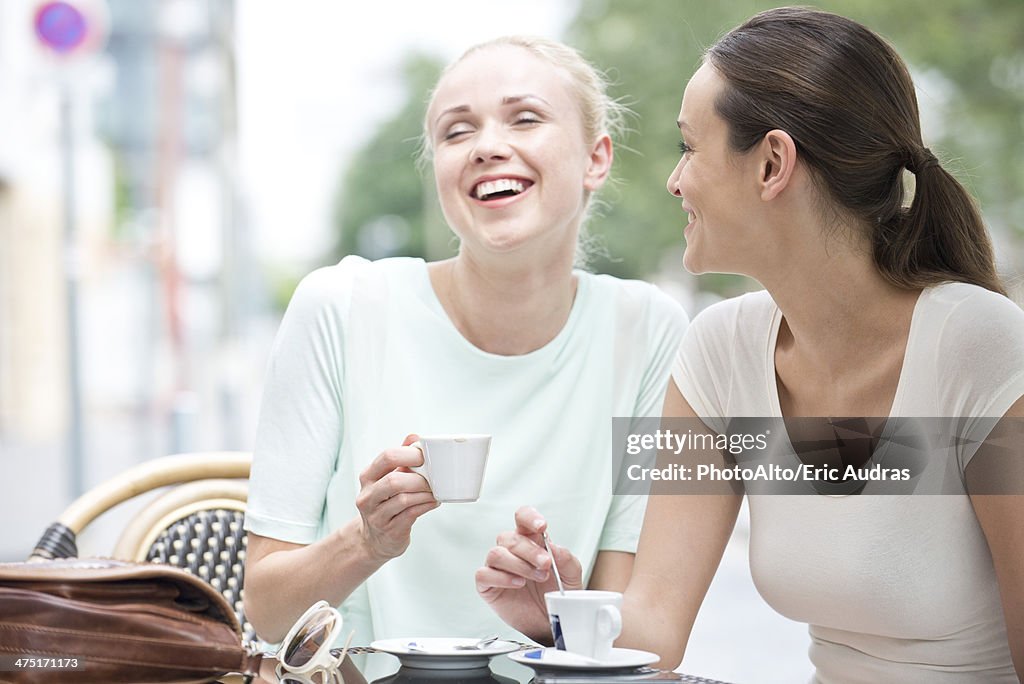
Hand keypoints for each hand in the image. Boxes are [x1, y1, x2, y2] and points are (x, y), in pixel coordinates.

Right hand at [355, 434, 439, 560]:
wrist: (375, 539)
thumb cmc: (386, 503)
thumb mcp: (388, 478)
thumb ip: (401, 458)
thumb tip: (414, 437)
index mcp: (368, 477)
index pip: (386, 458)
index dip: (409, 455)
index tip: (426, 456)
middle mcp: (368, 495)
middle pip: (394, 481)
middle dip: (419, 478)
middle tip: (434, 477)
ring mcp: (376, 515)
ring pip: (404, 499)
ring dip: (425, 493)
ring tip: (436, 490)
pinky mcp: (389, 530)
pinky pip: (411, 514)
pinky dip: (426, 505)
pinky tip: (434, 501)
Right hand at [475, 506, 583, 641]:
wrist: (552, 623)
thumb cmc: (558, 595)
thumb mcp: (571, 575)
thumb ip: (566, 559)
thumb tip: (554, 547)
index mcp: (530, 541)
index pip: (522, 518)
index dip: (529, 518)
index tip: (541, 527)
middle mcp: (512, 551)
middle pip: (510, 538)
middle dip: (530, 551)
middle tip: (546, 564)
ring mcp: (498, 568)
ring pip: (496, 554)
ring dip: (518, 564)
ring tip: (535, 577)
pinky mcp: (488, 586)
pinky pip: (484, 574)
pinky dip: (501, 578)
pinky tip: (518, 583)